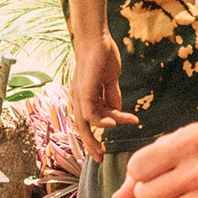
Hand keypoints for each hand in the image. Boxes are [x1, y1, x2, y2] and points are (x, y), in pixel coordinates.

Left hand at [69, 34, 137, 161]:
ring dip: (103, 132)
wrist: (97, 40)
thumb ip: (112, 97)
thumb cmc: (102, 57)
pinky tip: (113, 122)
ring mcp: (79, 95)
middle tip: (101, 158)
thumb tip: (116, 113)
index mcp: (85, 98)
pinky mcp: (83, 91)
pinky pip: (89, 113)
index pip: (88, 123)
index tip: (104, 152)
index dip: (95, 138)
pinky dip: (100, 122)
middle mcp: (78, 99)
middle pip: (82, 129)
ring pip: (85, 124)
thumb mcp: (110, 81)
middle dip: (91, 145)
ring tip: (119, 130)